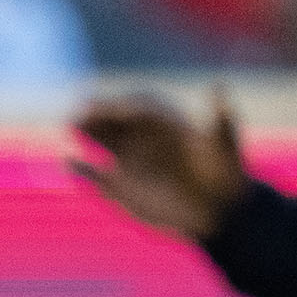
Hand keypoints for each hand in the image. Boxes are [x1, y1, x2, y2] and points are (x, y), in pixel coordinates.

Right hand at [69, 89, 253, 239]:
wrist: (220, 210)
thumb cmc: (226, 174)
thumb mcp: (226, 144)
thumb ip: (220, 118)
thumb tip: (220, 86)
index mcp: (165, 123)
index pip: (138, 107)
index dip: (125, 104)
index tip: (114, 107)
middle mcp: (145, 138)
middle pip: (115, 120)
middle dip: (98, 113)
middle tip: (83, 110)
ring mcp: (131, 161)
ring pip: (102, 140)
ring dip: (86, 131)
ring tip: (72, 124)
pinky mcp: (123, 186)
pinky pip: (96, 175)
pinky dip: (83, 170)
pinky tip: (70, 163)